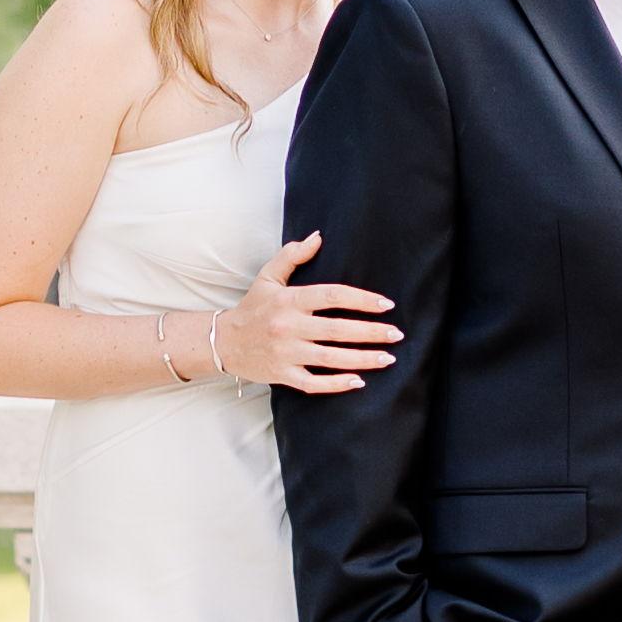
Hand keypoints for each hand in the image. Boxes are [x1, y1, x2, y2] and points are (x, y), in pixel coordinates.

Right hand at [209, 233, 398, 394]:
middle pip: (337, 329)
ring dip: (362, 359)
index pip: (332, 296)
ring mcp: (286, 353)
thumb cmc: (252, 307)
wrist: (224, 342)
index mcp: (289, 300)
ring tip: (388, 358)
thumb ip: (292, 255)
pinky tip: (359, 381)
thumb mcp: (268, 277)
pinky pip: (313, 383)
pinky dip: (336, 384)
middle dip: (371, 332)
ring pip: (330, 358)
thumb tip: (319, 236)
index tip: (386, 304)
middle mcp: (288, 326)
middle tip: (397, 334)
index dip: (362, 300)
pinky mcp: (283, 375)